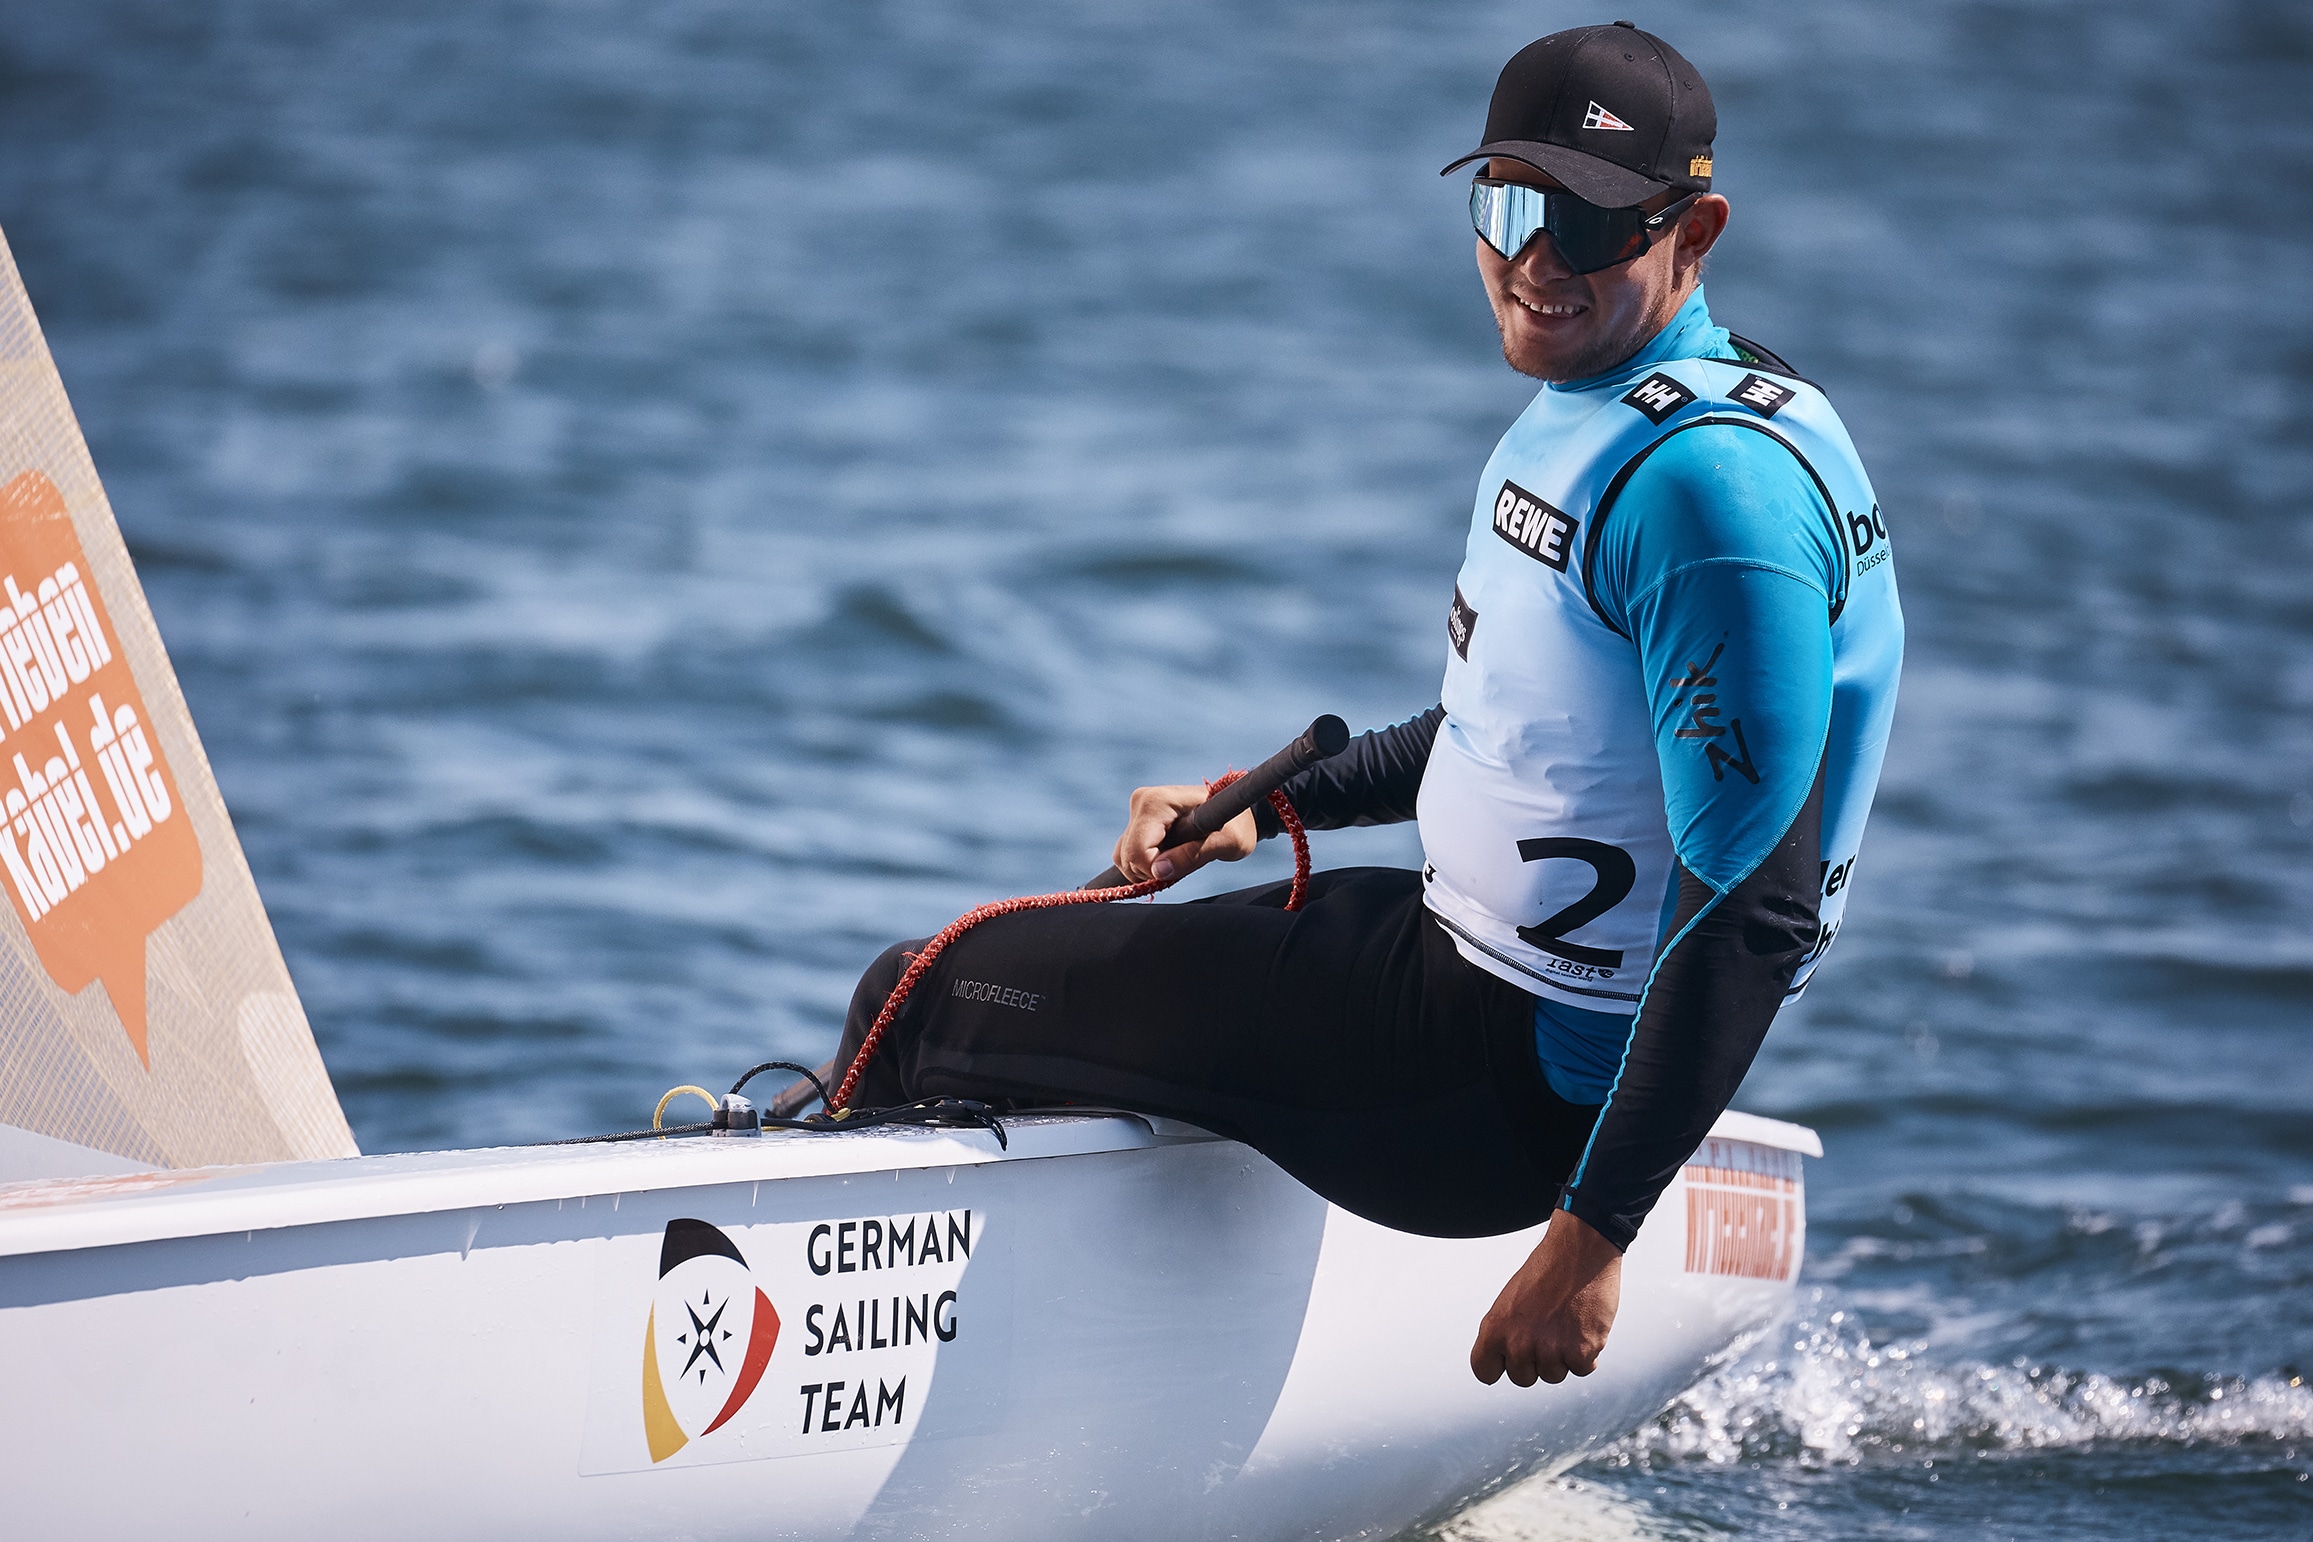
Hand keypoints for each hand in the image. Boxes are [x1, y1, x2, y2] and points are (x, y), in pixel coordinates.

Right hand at [1109, 784, 1259, 883]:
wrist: (1238, 813)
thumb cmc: (1238, 825)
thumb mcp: (1227, 843)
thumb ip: (1192, 856)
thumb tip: (1158, 872)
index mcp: (1158, 801)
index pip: (1138, 849)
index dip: (1155, 869)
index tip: (1181, 867)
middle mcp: (1141, 801)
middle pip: (1128, 855)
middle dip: (1152, 871)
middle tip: (1184, 864)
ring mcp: (1137, 810)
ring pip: (1124, 857)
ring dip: (1148, 869)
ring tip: (1179, 859)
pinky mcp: (1136, 821)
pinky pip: (1126, 854)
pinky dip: (1144, 865)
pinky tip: (1169, 858)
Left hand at [1469, 1209, 1621, 1385]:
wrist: (1580, 1250)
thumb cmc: (1547, 1271)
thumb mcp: (1509, 1301)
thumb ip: (1505, 1334)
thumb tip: (1505, 1360)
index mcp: (1494, 1329)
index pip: (1484, 1371)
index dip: (1500, 1365)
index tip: (1509, 1359)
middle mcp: (1518, 1343)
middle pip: (1522, 1378)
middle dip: (1535, 1361)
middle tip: (1547, 1330)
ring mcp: (1549, 1350)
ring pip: (1554, 1375)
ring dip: (1563, 1356)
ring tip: (1566, 1323)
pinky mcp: (1581, 1352)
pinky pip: (1582, 1370)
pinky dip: (1587, 1354)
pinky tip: (1584, 1327)